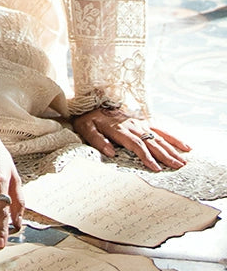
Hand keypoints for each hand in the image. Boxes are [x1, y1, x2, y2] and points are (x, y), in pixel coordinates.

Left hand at [72, 106, 190, 169]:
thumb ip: (97, 140)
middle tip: (178, 167)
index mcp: (119, 129)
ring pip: (159, 137)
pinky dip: (173, 138)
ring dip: (172, 149)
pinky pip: (160, 129)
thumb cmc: (88, 119)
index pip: (136, 144)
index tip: (156, 168)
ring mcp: (139, 123)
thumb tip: (110, 152)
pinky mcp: (143, 121)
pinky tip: (185, 146)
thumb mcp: (86, 129)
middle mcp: (132, 125)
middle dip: (166, 155)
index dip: (146, 156)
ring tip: (184, 161)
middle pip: (152, 142)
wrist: (90, 102)